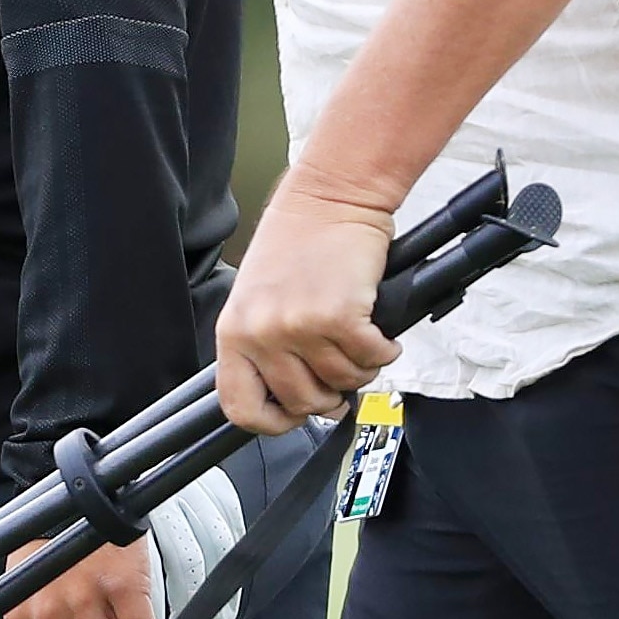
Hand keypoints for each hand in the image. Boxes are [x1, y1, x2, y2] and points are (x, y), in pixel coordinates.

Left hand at [215, 173, 397, 433]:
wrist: (331, 196)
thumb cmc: (298, 239)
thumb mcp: (258, 297)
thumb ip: (266, 346)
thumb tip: (293, 398)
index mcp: (234, 330)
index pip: (239, 406)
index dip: (271, 422)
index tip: (293, 417)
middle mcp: (263, 332)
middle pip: (303, 401)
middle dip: (330, 394)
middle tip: (341, 373)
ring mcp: (300, 327)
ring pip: (343, 381)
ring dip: (361, 368)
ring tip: (360, 343)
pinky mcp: (341, 317)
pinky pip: (371, 358)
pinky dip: (383, 350)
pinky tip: (380, 333)